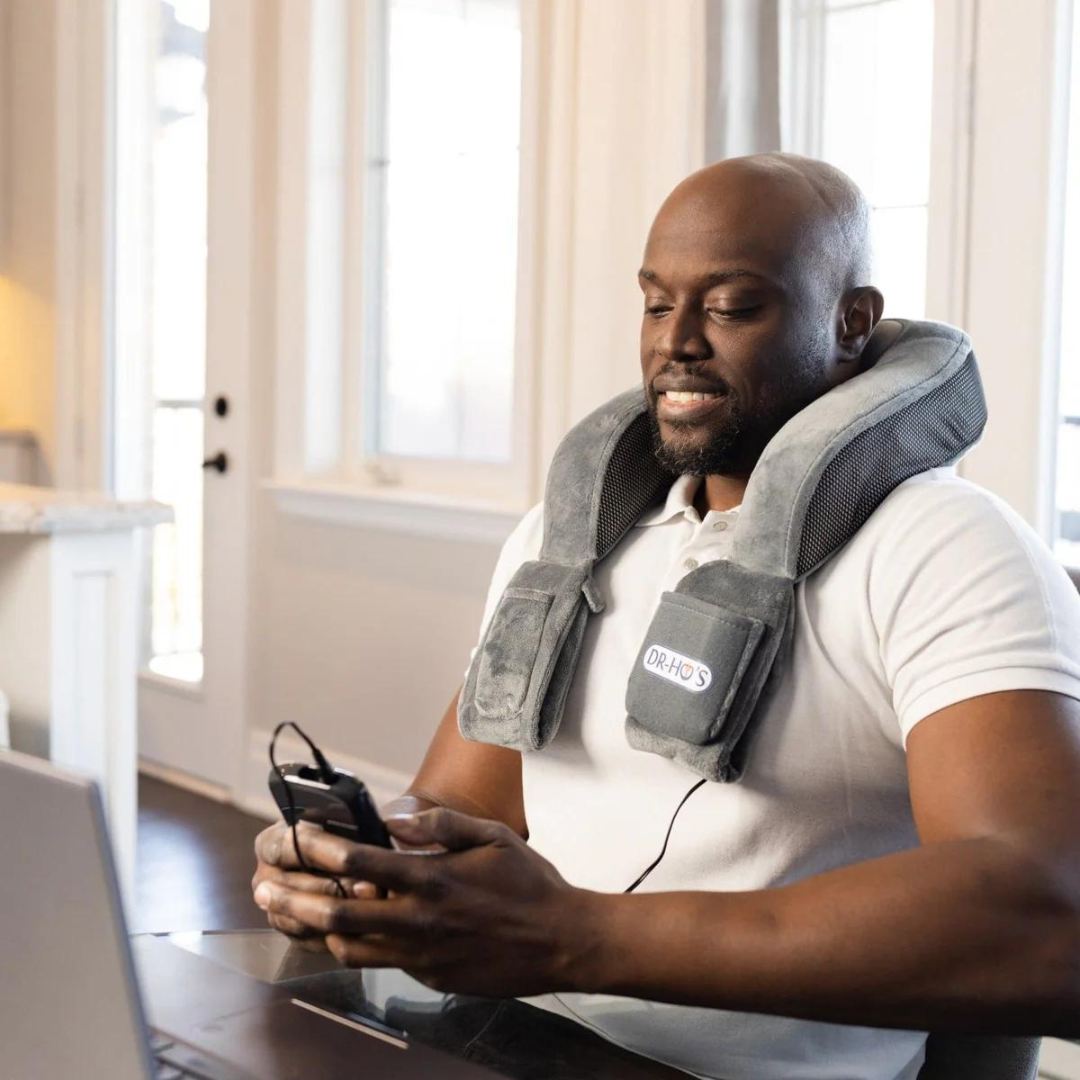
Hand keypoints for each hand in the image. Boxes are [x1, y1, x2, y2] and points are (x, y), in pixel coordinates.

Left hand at [252, 808, 601, 995]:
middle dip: (293, 899)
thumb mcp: (492, 835)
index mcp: (433, 879)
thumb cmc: (529, 883)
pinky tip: (333, 932)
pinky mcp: (428, 976)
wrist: (561, 942)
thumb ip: (439, 826)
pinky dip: (348, 945)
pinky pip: (377, 961)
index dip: (321, 848)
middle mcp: (419, 920)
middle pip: (339, 913)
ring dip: (310, 929)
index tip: (296, 836)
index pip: (361, 862)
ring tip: (283, 913)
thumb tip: (395, 821)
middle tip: (263, 888)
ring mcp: (421, 954)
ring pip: (349, 946)